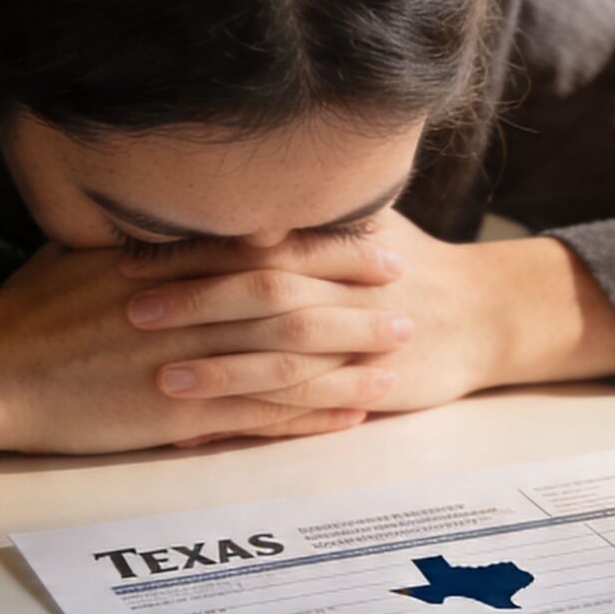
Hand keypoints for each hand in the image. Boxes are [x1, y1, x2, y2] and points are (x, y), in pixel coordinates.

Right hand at [0, 232, 412, 453]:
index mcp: (168, 263)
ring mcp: (185, 365)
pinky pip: (259, 418)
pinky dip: (309, 416)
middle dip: (354, 293)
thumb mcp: (86, 250)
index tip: (376, 236)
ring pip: (286, 359)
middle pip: (290, 296)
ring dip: (348, 356)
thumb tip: (179, 207)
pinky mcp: (176, 418)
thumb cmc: (30, 310)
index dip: (329, 243)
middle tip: (406, 290)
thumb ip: (145, 235)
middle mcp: (186, 308)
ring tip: (396, 352)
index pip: (266, 245)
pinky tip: (350, 413)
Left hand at [122, 208, 614, 440]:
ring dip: (220, 367)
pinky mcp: (369, 385)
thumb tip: (218, 183)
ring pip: (283, 354)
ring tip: (158, 377)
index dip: (195, 247)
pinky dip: (257, 419)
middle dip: (195, 300)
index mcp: (335, 240)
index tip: (134, 254)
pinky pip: (306, 407)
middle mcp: (345, 287)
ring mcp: (359, 340)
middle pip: (263, 290)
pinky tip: (210, 430)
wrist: (486, 313)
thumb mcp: (363, 222)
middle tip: (127, 307)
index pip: (256, 239)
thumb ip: (302, 211)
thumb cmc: (411, 263)